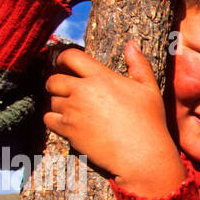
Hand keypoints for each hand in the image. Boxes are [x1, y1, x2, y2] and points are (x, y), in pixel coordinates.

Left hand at [43, 41, 185, 199]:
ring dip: (59, 103)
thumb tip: (132, 44)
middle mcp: (83, 90)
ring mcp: (73, 110)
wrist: (142, 156)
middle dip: (58, 84)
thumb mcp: (149, 90)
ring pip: (52, 100)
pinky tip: (67, 123)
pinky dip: (55, 120)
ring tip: (73, 110)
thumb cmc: (150, 123)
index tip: (64, 65)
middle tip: (66, 91)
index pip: (70, 56)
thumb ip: (139, 65)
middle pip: (54, 80)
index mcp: (101, 77)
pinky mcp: (68, 130)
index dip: (63, 59)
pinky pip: (49, 119)